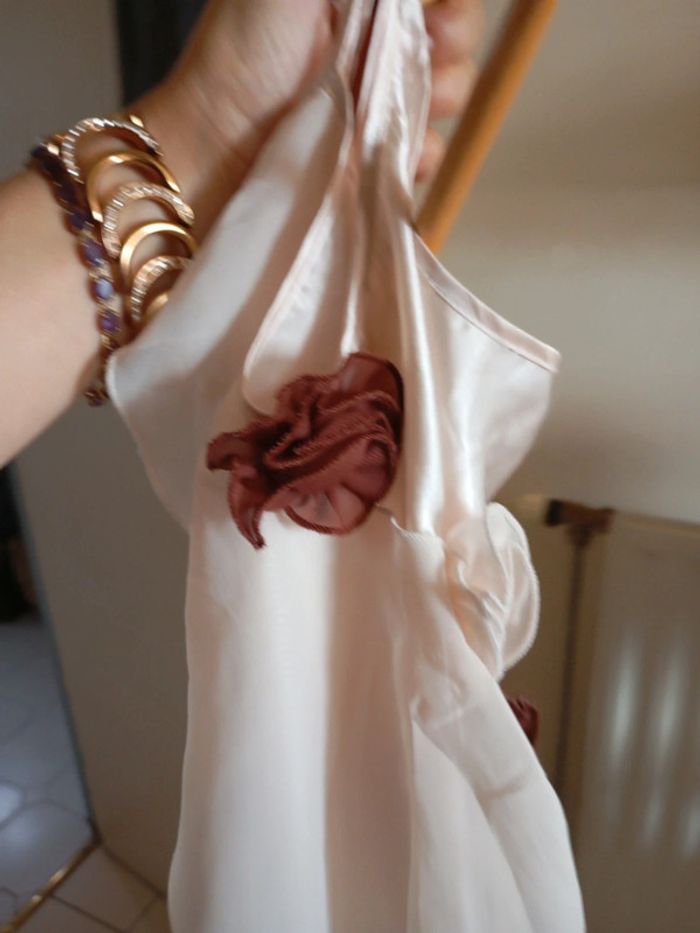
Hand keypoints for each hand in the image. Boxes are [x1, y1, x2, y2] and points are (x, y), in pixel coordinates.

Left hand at [141, 0, 483, 233]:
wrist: (210, 158)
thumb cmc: (239, 58)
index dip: (450, 4)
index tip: (437, 17)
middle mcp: (369, 44)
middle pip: (451, 35)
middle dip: (455, 42)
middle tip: (435, 48)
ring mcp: (374, 105)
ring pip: (446, 92)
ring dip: (443, 96)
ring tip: (404, 107)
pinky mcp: (375, 158)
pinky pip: (425, 152)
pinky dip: (423, 153)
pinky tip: (402, 155)